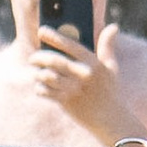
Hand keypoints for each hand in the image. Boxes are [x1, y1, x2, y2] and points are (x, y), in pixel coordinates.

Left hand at [32, 22, 146, 146]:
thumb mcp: (111, 67)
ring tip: (36, 71)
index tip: (41, 31)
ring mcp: (74, 89)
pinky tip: (41, 86)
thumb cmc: (110, 90)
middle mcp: (83, 75)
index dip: (54, 37)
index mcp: (93, 63)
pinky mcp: (66, 102)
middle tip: (33, 57)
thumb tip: (113, 27)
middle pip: (55, 61)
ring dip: (38, 73)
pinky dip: (39, 88)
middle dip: (40, 57)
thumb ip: (108, 46)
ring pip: (47, 76)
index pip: (71, 45)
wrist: (110, 119)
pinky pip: (46, 92)